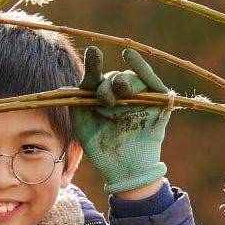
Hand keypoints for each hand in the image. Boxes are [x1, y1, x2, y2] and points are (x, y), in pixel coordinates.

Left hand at [71, 46, 170, 194]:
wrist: (123, 172)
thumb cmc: (101, 150)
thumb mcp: (83, 125)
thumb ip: (77, 103)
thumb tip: (68, 85)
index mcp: (101, 100)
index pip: (96, 79)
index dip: (94, 66)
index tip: (94, 52)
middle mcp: (119, 96)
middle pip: (114, 78)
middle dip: (108, 85)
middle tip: (104, 100)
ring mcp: (138, 100)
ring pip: (132, 79)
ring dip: (125, 81)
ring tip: (120, 90)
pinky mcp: (156, 105)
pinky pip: (153, 83)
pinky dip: (143, 69)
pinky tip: (132, 58)